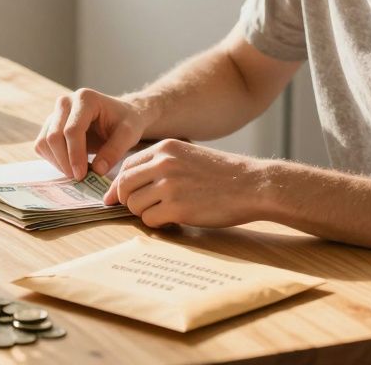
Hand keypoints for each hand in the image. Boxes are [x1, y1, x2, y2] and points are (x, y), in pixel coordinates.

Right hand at [34, 88, 149, 179]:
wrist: (120, 116)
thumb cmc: (126, 122)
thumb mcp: (129, 134)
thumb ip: (115, 150)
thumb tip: (98, 170)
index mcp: (85, 98)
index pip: (72, 130)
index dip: (75, 155)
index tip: (82, 175)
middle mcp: (65, 102)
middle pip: (54, 136)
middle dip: (64, 161)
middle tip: (79, 178)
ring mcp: (55, 113)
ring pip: (44, 142)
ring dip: (57, 162)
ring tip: (77, 173)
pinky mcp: (49, 125)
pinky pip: (42, 145)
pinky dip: (53, 159)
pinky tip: (71, 165)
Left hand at [102, 139, 267, 227]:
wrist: (252, 185)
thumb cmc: (223, 174)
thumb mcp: (189, 156)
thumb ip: (162, 164)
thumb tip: (131, 183)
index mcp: (165, 148)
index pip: (126, 165)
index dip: (119, 184)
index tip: (118, 196)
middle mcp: (164, 164)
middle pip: (124, 185)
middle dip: (126, 200)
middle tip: (138, 209)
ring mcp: (169, 185)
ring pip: (134, 204)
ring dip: (143, 213)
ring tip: (162, 213)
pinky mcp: (177, 208)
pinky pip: (149, 220)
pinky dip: (157, 224)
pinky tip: (171, 221)